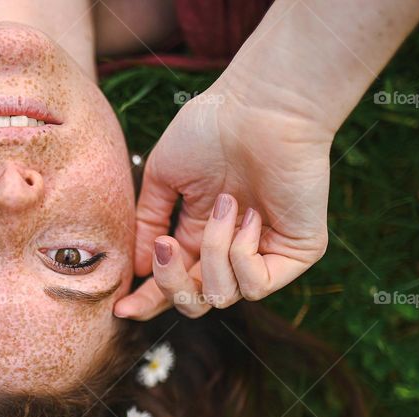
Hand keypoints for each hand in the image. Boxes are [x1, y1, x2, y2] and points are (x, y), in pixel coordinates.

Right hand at [114, 79, 334, 319]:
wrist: (260, 107)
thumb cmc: (210, 129)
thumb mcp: (162, 177)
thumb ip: (147, 223)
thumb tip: (136, 266)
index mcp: (200, 236)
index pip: (174, 284)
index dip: (148, 300)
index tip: (121, 308)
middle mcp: (232, 250)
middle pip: (195, 302)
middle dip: (171, 282)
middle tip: (165, 245)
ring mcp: (265, 253)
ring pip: (221, 297)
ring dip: (213, 252)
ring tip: (224, 205)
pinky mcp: (297, 252)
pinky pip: (256, 285)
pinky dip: (241, 254)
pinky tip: (249, 217)